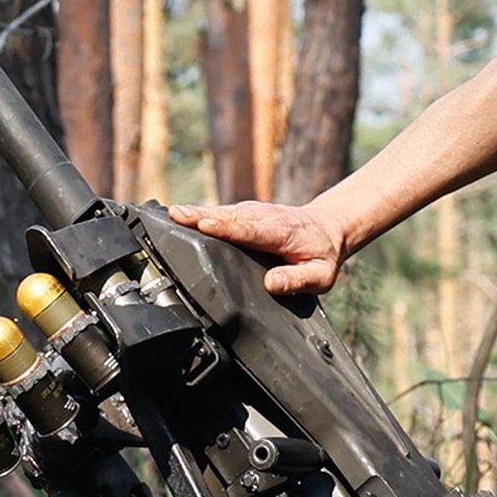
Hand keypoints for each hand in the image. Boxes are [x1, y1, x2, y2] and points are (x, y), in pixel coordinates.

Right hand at [165, 197, 346, 296]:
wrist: (327, 228)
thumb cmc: (321, 255)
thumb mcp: (320, 275)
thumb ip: (297, 280)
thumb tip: (272, 284)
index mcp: (279, 232)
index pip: (249, 229)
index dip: (226, 227)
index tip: (204, 224)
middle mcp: (262, 218)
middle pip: (227, 217)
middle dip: (200, 216)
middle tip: (174, 216)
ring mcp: (251, 213)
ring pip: (220, 212)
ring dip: (195, 213)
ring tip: (170, 215)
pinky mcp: (243, 214)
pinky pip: (219, 214)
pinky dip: (199, 215)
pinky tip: (178, 217)